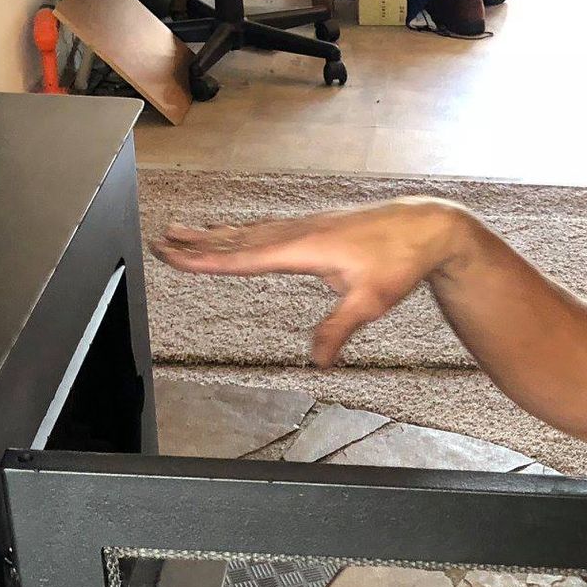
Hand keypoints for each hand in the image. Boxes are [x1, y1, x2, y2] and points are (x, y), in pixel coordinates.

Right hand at [155, 197, 472, 366]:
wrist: (426, 226)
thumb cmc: (400, 261)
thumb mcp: (371, 302)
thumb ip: (338, 330)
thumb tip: (317, 361)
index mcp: (304, 247)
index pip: (244, 257)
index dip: (206, 259)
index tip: (175, 254)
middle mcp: (299, 232)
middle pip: (238, 239)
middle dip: (198, 242)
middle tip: (160, 241)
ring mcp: (306, 226)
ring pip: (250, 231)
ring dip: (214, 234)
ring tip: (182, 234)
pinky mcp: (315, 227)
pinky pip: (266, 228)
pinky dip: (241, 232)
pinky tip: (234, 234)